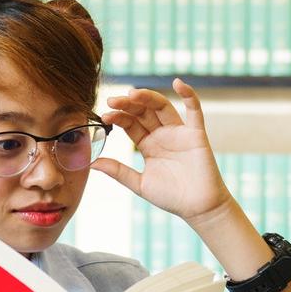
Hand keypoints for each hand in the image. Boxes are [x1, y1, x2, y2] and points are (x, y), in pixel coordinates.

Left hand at [92, 79, 234, 223]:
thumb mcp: (139, 184)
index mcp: (148, 145)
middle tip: (112, 100)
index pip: (130, 124)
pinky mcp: (196, 134)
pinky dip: (189, 95)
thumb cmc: (172, 198)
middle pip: (143, 112)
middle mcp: (162, 135)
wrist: (199, 208)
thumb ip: (118, 171)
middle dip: (127, 104)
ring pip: (162, 107)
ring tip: (133, 93)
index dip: (118, 117)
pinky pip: (194, 111)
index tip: (104, 116)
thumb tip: (92, 162)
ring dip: (148, 97)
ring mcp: (179, 133)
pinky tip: (178, 83)